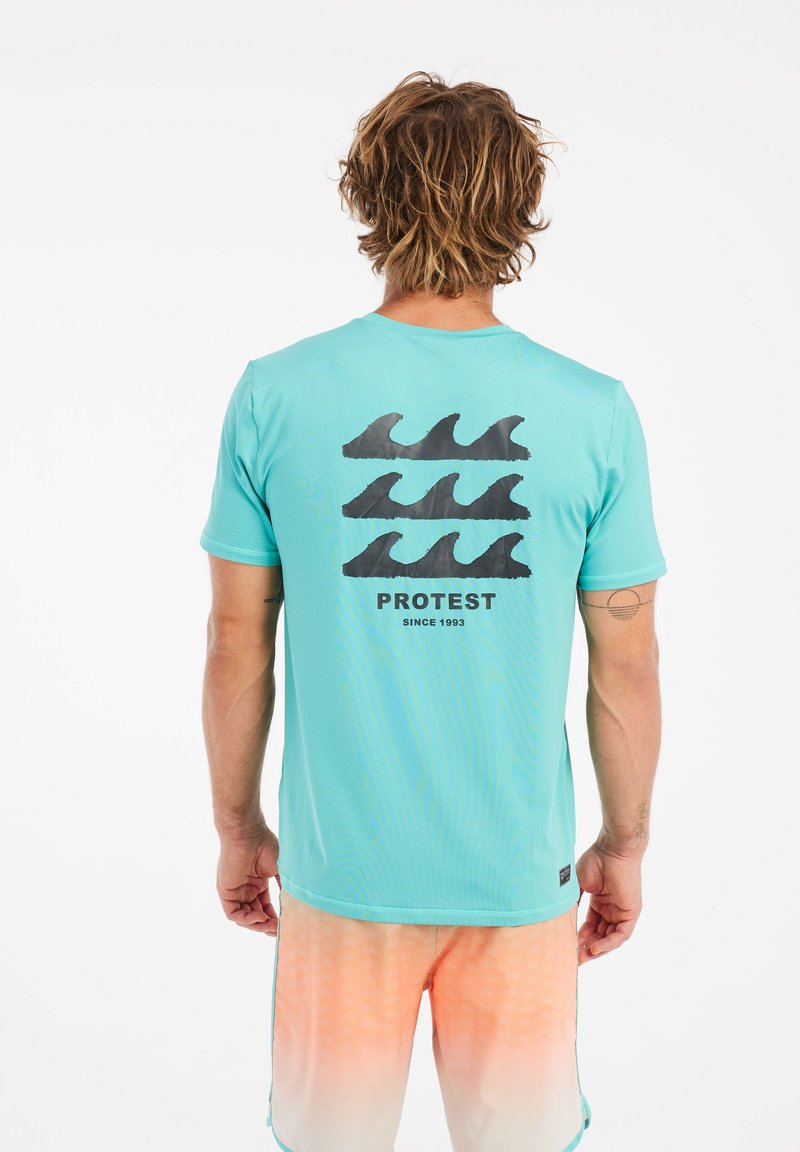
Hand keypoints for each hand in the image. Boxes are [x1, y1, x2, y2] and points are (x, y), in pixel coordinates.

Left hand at [216, 821, 280, 935]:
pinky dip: (246, 919)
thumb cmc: (265, 846)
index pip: (265, 907)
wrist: (248, 834)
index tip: (285, 926)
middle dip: (267, 925)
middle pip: (255, 915)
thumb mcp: (280, 869)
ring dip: (257, 924)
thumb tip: (294, 905)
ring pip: (244, 918)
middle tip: (279, 931)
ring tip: (271, 925)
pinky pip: (233, 913)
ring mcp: (235, 891)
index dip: (274, 918)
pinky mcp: (225, 892)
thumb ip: (285, 887)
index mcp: (258, 883)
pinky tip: (259, 916)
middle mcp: (246, 888)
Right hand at [575, 837, 642, 964]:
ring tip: (582, 957)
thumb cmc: (595, 861)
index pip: (590, 927)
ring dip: (597, 949)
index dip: (579, 938)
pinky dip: (608, 943)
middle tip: (573, 959)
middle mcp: (612, 909)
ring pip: (610, 938)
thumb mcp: (577, 885)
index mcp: (600, 902)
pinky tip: (595, 948)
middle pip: (599, 935)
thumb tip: (559, 919)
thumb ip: (572, 903)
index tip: (567, 947)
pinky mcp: (631, 913)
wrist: (612, 850)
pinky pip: (621, 935)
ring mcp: (622, 911)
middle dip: (586, 948)